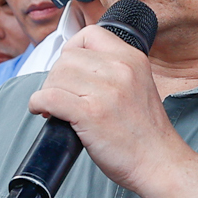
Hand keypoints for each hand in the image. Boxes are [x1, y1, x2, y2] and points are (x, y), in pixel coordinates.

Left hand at [24, 24, 185, 194]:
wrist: (159, 163)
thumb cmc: (146, 133)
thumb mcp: (139, 85)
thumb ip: (114, 70)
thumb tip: (74, 66)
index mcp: (132, 58)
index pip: (90, 34)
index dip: (72, 50)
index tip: (69, 69)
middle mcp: (120, 69)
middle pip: (67, 58)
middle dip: (57, 77)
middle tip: (61, 96)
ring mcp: (105, 91)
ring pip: (55, 77)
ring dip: (48, 92)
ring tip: (55, 108)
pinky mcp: (90, 113)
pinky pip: (48, 97)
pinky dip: (38, 104)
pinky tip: (43, 112)